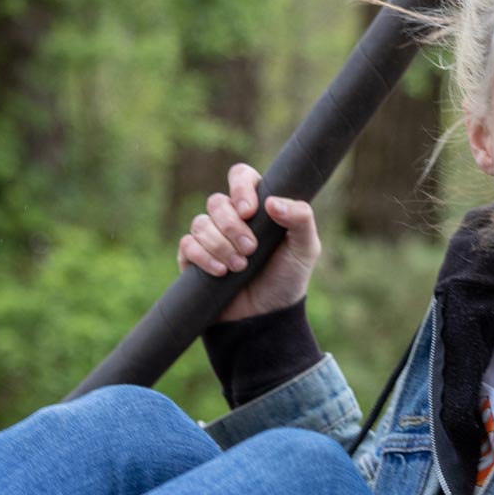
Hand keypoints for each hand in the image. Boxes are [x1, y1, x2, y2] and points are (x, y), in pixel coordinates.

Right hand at [177, 163, 321, 321]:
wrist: (266, 317)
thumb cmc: (287, 278)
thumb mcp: (306, 248)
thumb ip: (301, 218)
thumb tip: (272, 202)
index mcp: (257, 207)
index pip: (240, 176)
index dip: (240, 187)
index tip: (250, 211)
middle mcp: (230, 218)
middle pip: (217, 202)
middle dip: (233, 227)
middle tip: (251, 249)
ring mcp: (210, 237)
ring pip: (200, 223)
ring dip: (221, 245)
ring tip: (240, 267)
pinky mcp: (193, 258)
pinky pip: (187, 245)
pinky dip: (203, 257)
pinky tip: (221, 272)